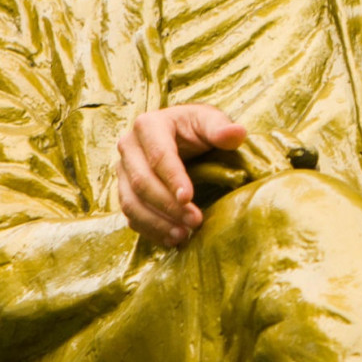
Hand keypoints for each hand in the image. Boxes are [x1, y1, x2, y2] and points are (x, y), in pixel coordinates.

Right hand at [116, 104, 244, 246]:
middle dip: (168, 205)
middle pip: (141, 182)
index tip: (189, 198)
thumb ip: (221, 127)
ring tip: (183, 235)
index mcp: (148, 125)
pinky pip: (131, 215)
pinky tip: (172, 240)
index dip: (173, 178)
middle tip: (195, 221)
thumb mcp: (210, 121)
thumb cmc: (196, 127)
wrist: (179, 135)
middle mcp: (128, 147)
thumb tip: (238, 133)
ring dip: (156, 223)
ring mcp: (123, 171)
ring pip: (131, 202)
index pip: (159, 155)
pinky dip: (149, 230)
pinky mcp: (124, 191)